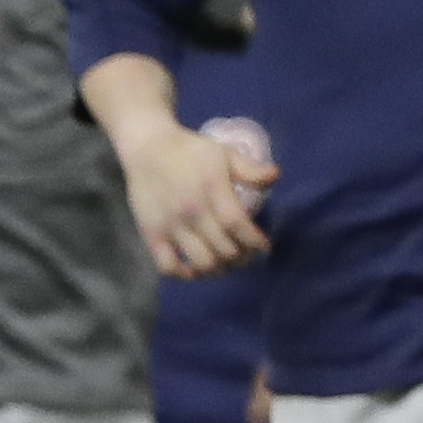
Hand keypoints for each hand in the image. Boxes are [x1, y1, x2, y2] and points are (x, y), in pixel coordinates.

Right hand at [116, 118, 274, 277]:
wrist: (147, 148)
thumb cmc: (190, 151)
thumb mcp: (224, 153)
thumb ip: (250, 169)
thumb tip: (275, 176)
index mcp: (211, 190)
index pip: (237, 225)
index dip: (254, 241)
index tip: (263, 247)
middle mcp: (191, 211)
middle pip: (223, 249)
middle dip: (241, 257)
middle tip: (245, 255)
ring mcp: (170, 225)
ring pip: (200, 262)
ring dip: (218, 269)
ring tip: (223, 264)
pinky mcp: (151, 234)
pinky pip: (168, 265)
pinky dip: (184, 274)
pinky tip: (194, 270)